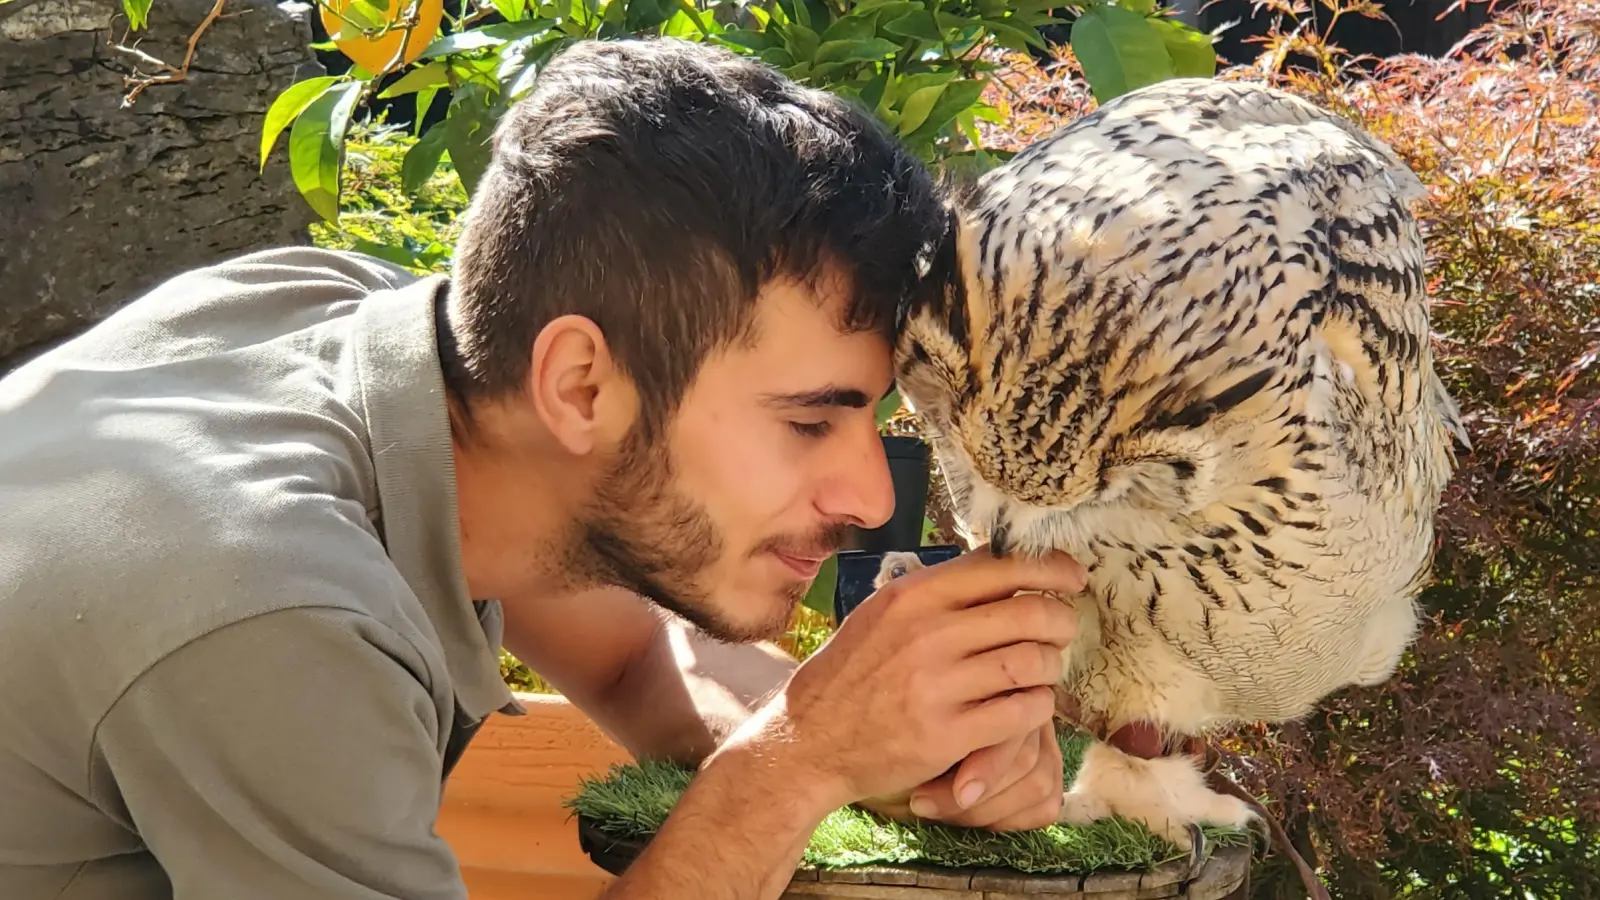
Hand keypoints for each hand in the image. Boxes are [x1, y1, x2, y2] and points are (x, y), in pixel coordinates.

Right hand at [764, 549, 1084, 812]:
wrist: (809, 739)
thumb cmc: (852, 672)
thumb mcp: (882, 612)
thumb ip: (938, 589)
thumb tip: (1002, 560)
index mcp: (913, 596)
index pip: (1002, 567)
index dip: (1050, 569)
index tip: (1072, 577)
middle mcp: (927, 634)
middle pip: (1030, 612)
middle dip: (1061, 620)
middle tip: (1064, 629)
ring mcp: (938, 685)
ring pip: (1034, 662)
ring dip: (1052, 666)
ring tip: (1045, 670)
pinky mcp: (948, 734)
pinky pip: (1023, 711)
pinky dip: (1038, 706)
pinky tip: (1029, 704)